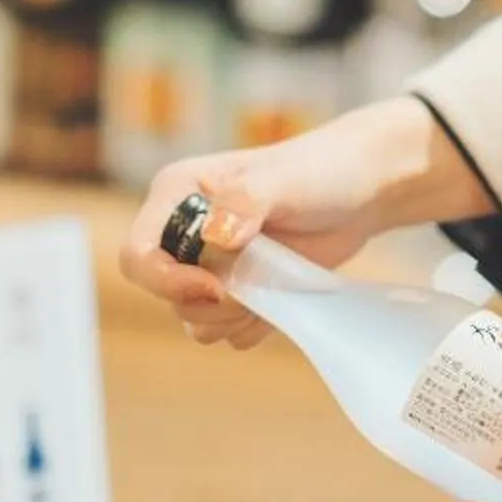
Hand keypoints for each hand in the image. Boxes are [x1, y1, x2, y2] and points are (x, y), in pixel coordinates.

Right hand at [118, 98, 493, 348]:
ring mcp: (209, 265)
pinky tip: (282, 297)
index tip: (216, 287)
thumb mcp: (283, 179)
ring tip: (273, 286)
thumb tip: (215, 237)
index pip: (138, 254)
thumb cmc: (321, 169)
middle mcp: (184, 231)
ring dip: (231, 318)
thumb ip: (246, 202)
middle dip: (211, 302)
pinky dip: (252, 325)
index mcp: (176, 194)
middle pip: (166, 295)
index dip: (166, 280)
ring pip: (193, 321)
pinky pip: (226, 331)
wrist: (363, 189)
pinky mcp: (238, 292)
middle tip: (258, 284)